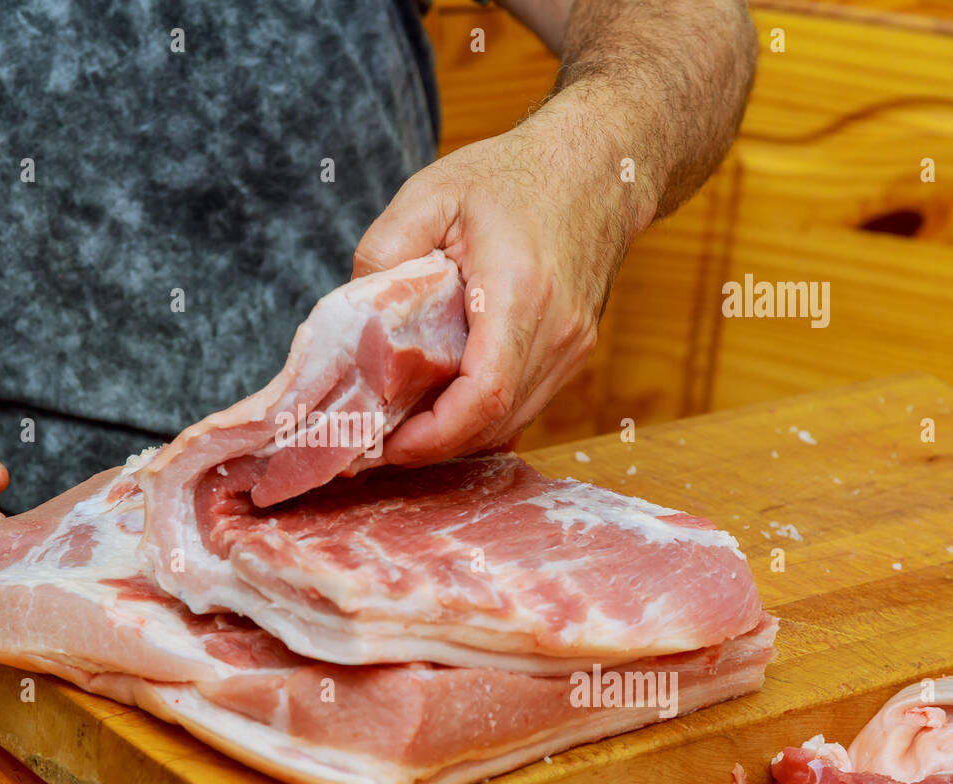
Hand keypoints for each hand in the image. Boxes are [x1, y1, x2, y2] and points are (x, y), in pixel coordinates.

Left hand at [352, 88, 656, 465]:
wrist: (598, 168)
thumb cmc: (514, 176)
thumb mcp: (433, 193)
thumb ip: (384, 249)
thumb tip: (354, 315)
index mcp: (520, 292)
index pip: (483, 394)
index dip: (435, 435)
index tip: (390, 445)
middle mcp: (557, 331)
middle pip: (495, 421)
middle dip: (435, 445)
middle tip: (379, 444)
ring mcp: (573, 347)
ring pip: (512, 421)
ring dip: (458, 436)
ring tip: (404, 429)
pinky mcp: (574, 352)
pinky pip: (525, 404)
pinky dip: (482, 418)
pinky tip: (444, 408)